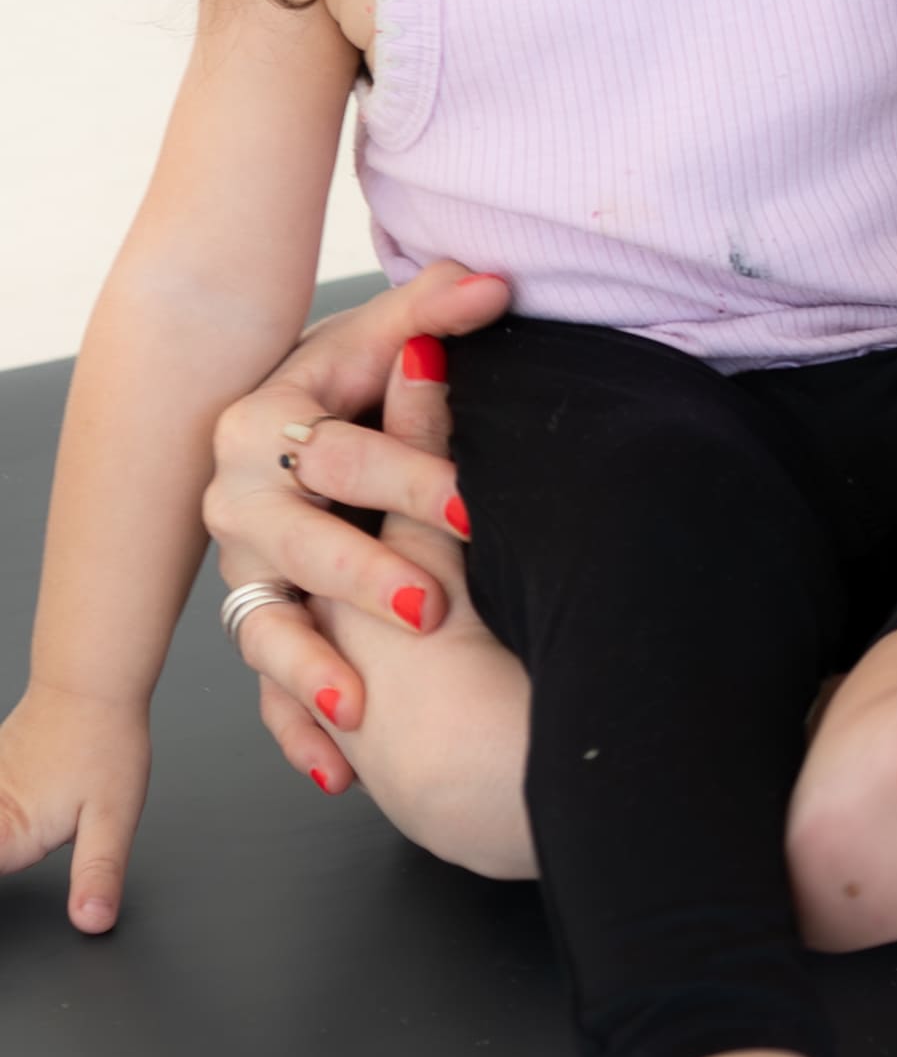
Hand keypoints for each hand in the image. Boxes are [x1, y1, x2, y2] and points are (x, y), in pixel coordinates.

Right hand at [0, 685, 152, 930]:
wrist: (89, 683)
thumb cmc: (104, 743)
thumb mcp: (114, 817)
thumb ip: (99, 872)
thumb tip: (92, 920)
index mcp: (9, 836)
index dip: (3, 885)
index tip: (11, 897)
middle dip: (2, 854)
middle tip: (29, 847)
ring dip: (1, 841)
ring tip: (26, 832)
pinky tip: (13, 825)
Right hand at [203, 265, 506, 795]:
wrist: (276, 424)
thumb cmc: (338, 377)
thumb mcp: (376, 339)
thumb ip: (433, 309)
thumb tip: (494, 283)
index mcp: (264, 426)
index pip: (340, 455)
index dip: (411, 476)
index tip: (475, 503)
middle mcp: (241, 503)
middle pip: (300, 545)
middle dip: (362, 577)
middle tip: (426, 606)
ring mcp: (244, 571)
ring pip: (265, 629)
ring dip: (310, 671)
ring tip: (358, 708)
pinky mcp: (259, 620)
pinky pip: (268, 689)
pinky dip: (297, 731)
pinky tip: (338, 772)